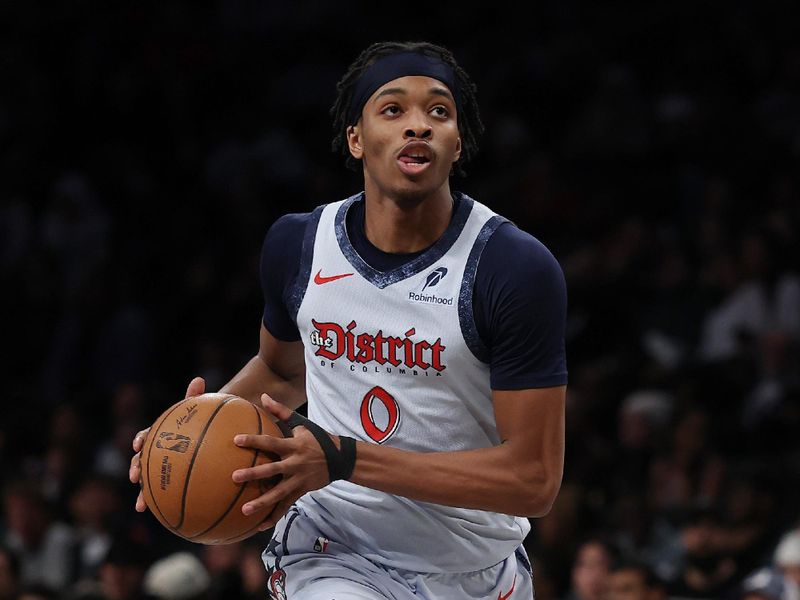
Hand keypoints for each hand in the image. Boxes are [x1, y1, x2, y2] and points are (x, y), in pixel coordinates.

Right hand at [130, 376, 205, 511]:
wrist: (206, 443)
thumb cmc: (201, 425)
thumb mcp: (201, 411)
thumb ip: (196, 398)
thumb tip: (198, 378)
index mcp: (161, 435)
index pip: (148, 435)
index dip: (142, 439)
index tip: (139, 443)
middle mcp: (157, 452)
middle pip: (142, 460)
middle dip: (137, 468)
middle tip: (135, 476)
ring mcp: (162, 469)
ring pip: (149, 482)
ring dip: (143, 494)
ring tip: (141, 505)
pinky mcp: (170, 484)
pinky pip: (165, 496)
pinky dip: (162, 506)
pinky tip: (167, 519)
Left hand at [232, 394, 333, 529]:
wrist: (341, 458)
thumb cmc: (317, 438)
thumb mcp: (302, 423)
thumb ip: (281, 412)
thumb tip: (263, 396)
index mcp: (293, 446)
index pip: (271, 443)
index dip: (254, 441)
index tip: (236, 440)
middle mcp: (295, 464)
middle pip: (272, 470)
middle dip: (254, 474)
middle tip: (234, 477)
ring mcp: (298, 480)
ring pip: (278, 493)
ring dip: (262, 502)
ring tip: (244, 510)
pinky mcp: (301, 491)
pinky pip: (285, 506)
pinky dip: (273, 516)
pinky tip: (258, 526)